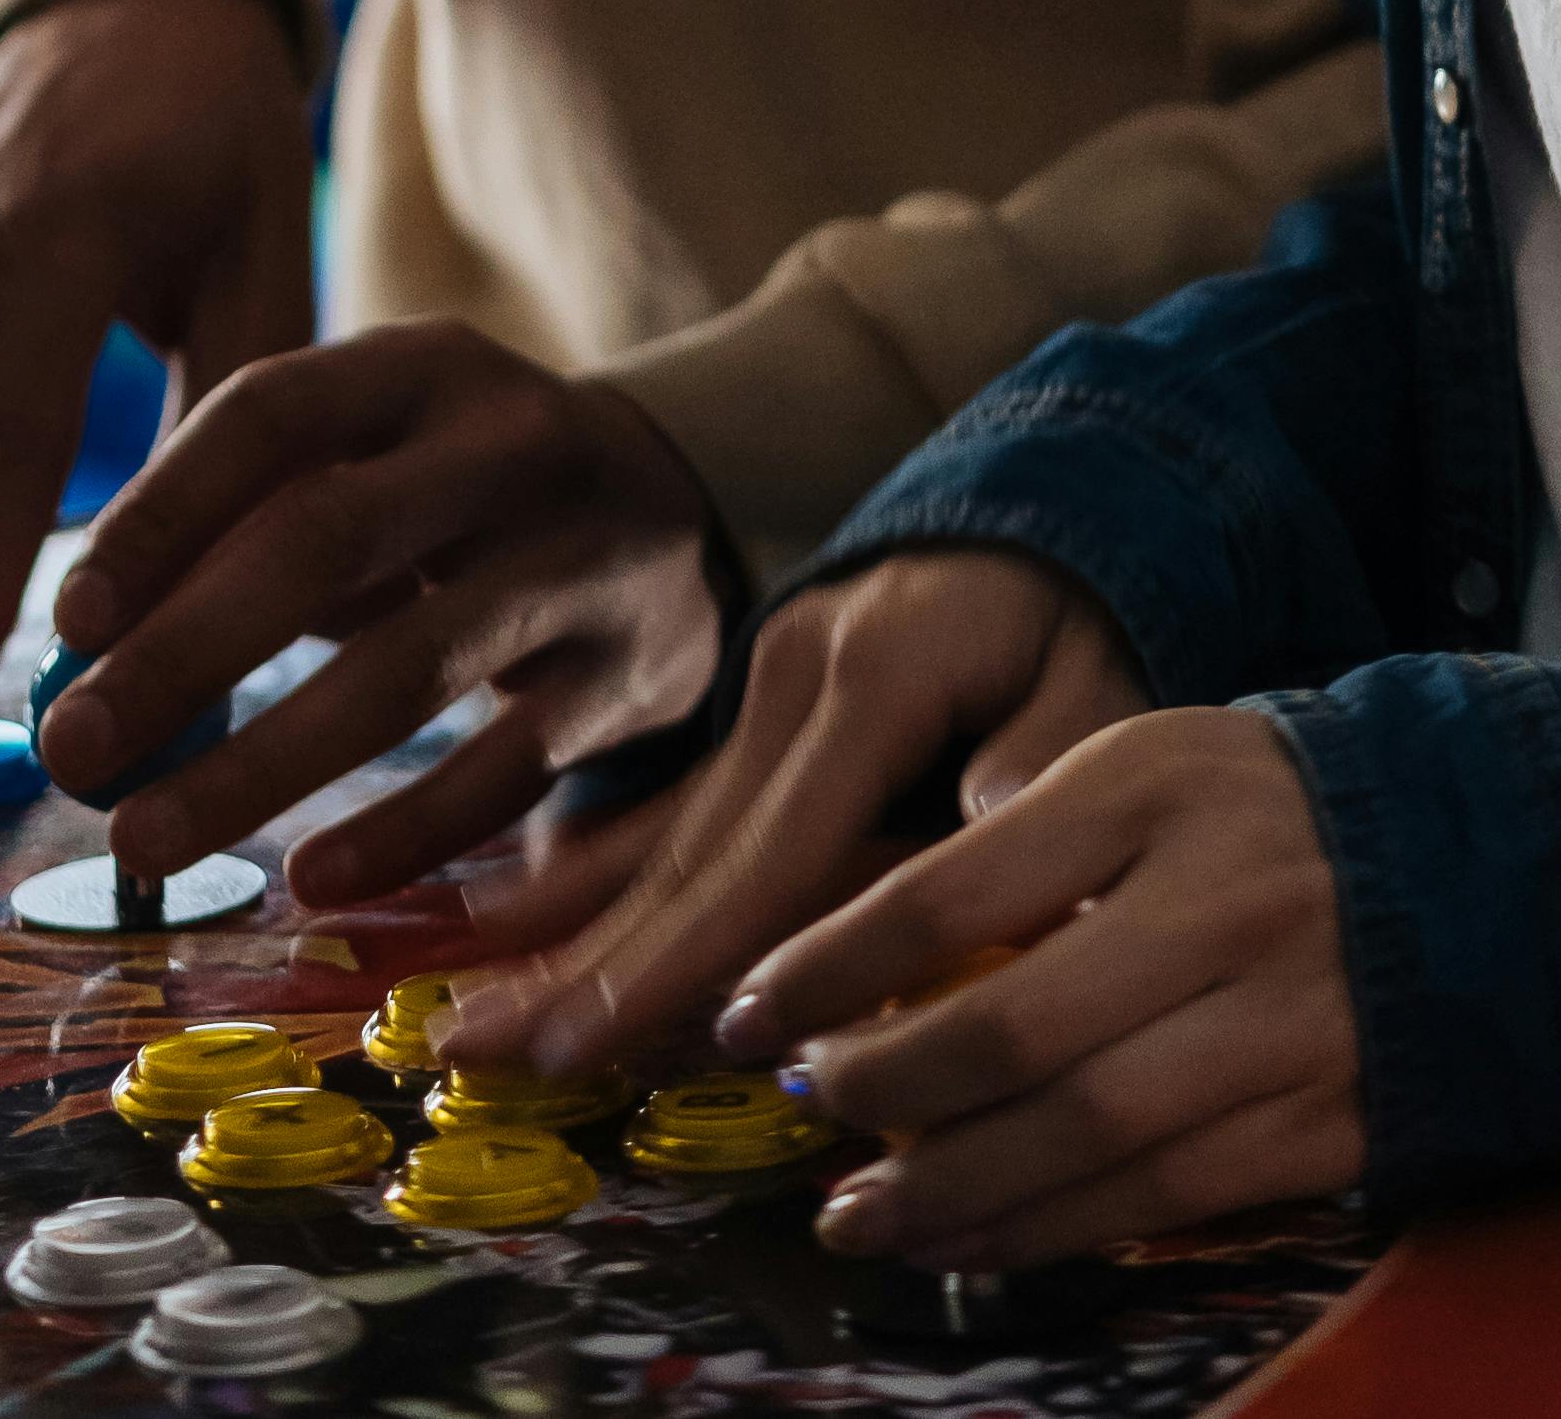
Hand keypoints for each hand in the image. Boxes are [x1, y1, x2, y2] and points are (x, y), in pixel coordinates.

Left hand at [32, 325, 735, 899]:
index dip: (163, 510)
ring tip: (140, 843)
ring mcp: (578, 559)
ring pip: (408, 671)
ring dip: (259, 766)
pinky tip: (306, 880)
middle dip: (183, 652)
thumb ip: (251, 518)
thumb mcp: (380, 447)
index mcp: (422, 366)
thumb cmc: (462, 487)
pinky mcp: (626, 678)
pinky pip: (500, 772)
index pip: (274, 410)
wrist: (682, 506)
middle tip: (71, 750)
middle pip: (328, 538)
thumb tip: (81, 648)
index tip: (68, 615)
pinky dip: (399, 834)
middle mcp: (508, 443)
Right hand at [434, 548, 1141, 1072]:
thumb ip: (1050, 757)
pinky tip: (506, 916)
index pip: (773, 846)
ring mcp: (761, 685)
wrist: (1050, 510)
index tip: (597, 1036)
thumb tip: (987, 831)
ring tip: (460, 1010)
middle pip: (686, 850)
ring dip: (561, 931)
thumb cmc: (1080, 618)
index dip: (687, 954)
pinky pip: (670, 802)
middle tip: (468, 1050)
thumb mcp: (1100, 673)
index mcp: (873, 673)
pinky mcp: (754, 706)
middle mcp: (792, 675)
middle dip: (581, 963)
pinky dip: (594, 868)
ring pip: (663, 834)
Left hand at [732, 706, 1360, 1271]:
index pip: (957, 887)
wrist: (1474, 860)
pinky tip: (972, 1244)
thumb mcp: (1145, 772)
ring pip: (1082, 1133)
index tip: (752, 1012)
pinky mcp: (1321, 1120)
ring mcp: (1280, 1019)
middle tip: (808, 1114)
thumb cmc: (1259, 814)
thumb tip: (867, 969)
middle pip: (1013, 1027)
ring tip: (860, 1216)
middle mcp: (1219, 900)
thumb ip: (1025, 851)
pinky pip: (1160, 1199)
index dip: (836, 963)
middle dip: (886, 1090)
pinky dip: (1050, 1233)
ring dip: (951, 1191)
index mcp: (1155, 785)